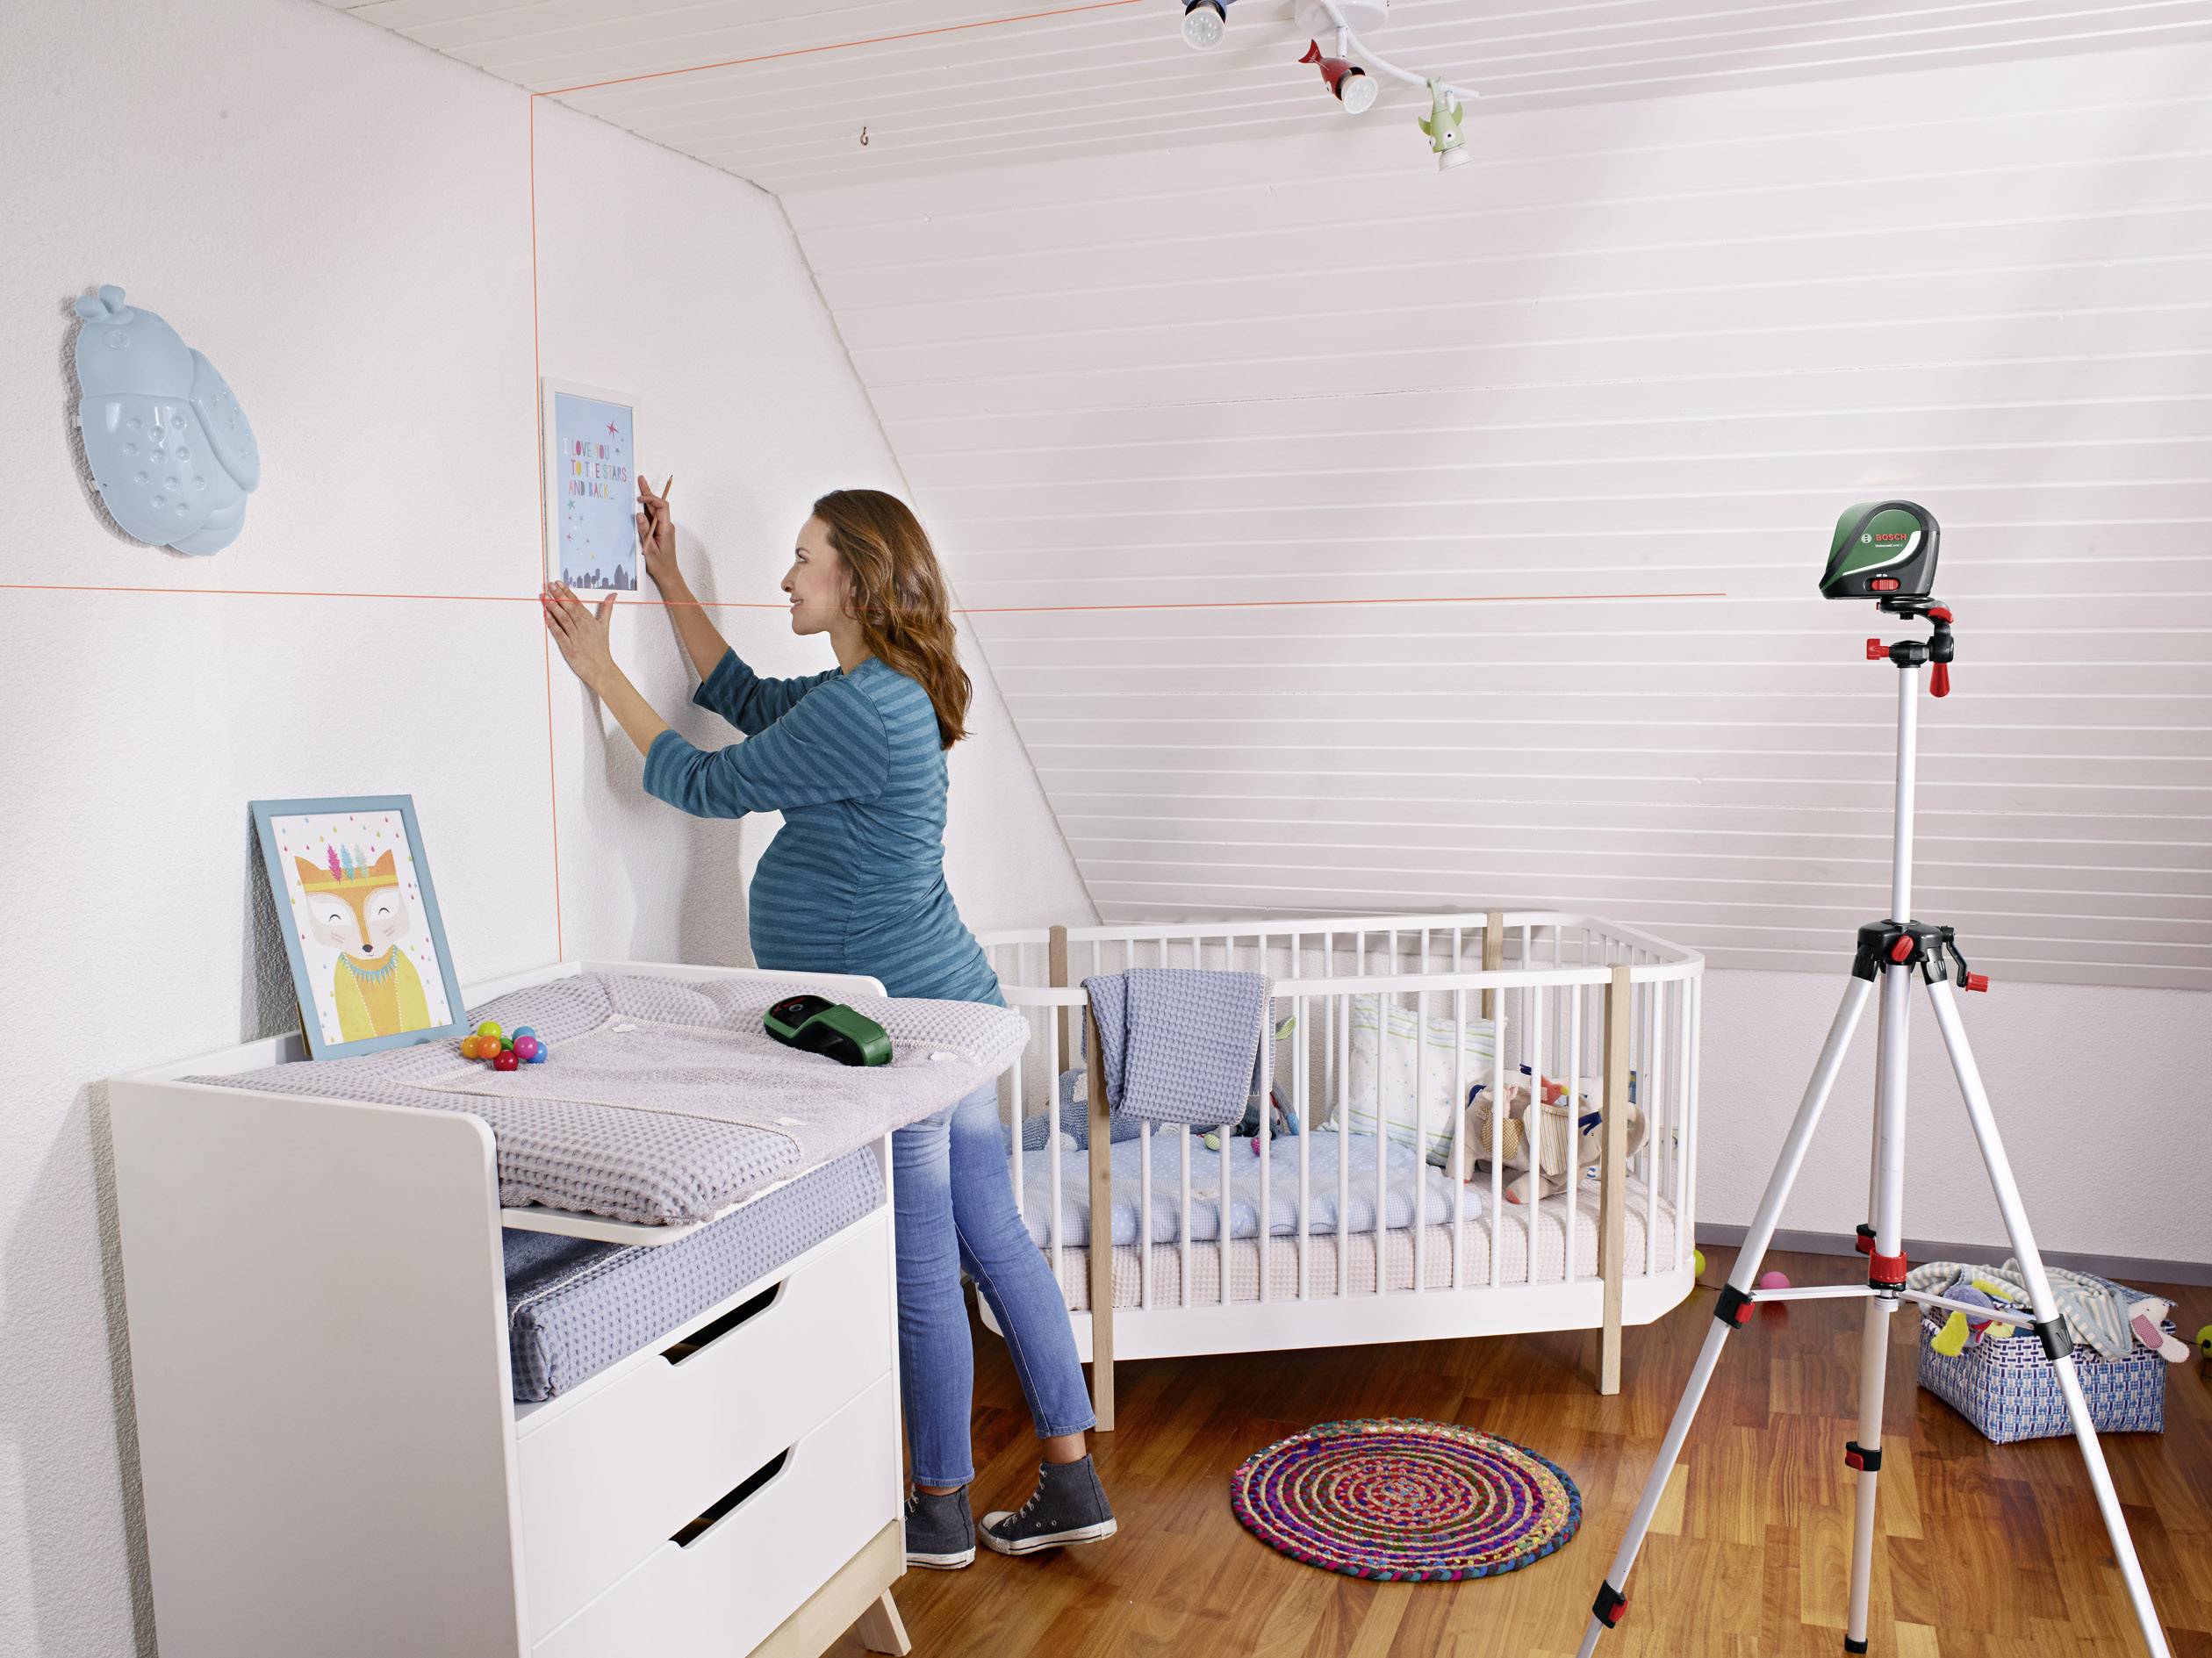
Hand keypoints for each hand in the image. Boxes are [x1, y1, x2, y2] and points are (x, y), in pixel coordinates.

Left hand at [541, 581, 617, 689]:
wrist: (601, 669)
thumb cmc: (601, 649)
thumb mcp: (605, 626)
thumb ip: (607, 609)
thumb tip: (613, 595)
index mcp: (590, 621)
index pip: (577, 603)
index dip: (567, 592)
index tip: (559, 583)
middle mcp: (583, 627)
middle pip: (570, 608)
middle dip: (559, 595)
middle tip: (550, 585)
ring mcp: (576, 637)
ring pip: (564, 619)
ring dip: (554, 607)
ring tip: (545, 597)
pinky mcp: (570, 648)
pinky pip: (560, 634)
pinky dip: (553, 624)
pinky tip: (546, 616)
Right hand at [635, 475, 682, 593]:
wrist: (668, 574)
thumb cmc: (660, 565)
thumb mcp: (649, 549)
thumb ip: (644, 531)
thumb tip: (639, 515)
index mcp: (666, 528)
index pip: (661, 507)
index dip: (651, 499)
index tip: (639, 498)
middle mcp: (666, 525)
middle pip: (658, 504)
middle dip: (648, 492)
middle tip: (640, 479)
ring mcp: (663, 527)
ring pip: (655, 509)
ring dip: (647, 498)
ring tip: (638, 486)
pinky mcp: (659, 531)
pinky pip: (653, 516)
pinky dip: (645, 508)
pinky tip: (638, 503)